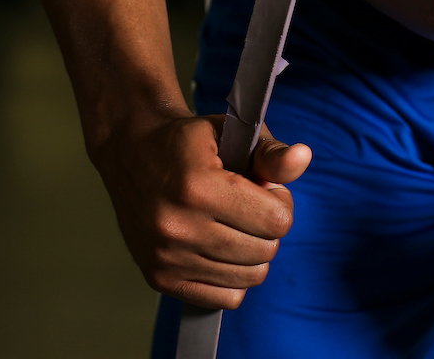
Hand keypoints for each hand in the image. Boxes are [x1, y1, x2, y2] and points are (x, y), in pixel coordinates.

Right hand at [93, 113, 311, 308]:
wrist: (131, 152)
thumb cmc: (190, 143)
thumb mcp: (233, 134)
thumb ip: (272, 153)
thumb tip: (303, 158)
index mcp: (197, 187)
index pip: (276, 221)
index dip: (280, 201)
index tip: (263, 188)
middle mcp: (177, 226)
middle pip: (265, 250)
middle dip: (268, 226)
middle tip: (249, 205)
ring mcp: (166, 257)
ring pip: (249, 277)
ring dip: (253, 252)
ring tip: (235, 225)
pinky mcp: (159, 278)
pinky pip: (224, 299)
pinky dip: (233, 277)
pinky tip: (222, 249)